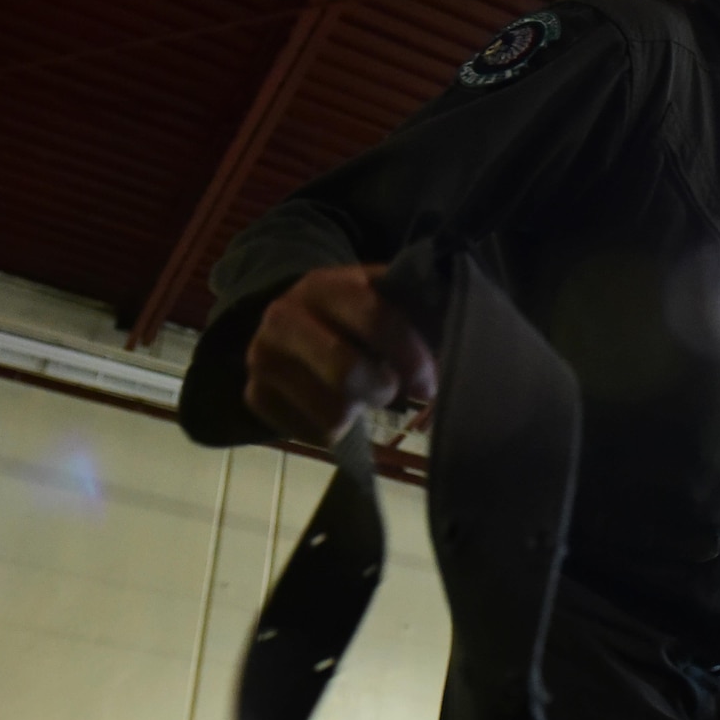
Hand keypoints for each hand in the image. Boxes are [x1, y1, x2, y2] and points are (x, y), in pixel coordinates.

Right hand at [244, 264, 436, 445]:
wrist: (291, 324)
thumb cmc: (356, 315)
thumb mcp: (386, 298)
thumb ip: (423, 310)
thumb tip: (465, 335)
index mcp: (325, 284)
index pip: (375, 317)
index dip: (410, 355)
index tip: (428, 382)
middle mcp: (283, 317)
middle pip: (346, 372)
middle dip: (381, 389)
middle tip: (391, 391)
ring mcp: (262, 358)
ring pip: (330, 414)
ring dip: (358, 412)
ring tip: (359, 394)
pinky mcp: (254, 395)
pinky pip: (310, 435)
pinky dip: (333, 430)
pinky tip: (334, 405)